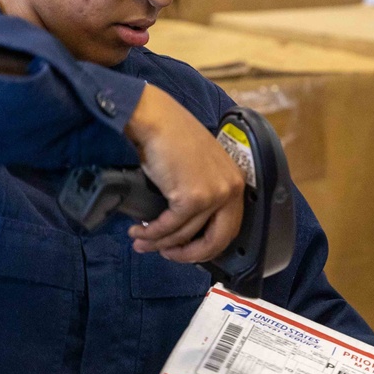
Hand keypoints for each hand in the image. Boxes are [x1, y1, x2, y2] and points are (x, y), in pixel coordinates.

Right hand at [124, 83, 243, 264]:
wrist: (155, 118)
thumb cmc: (169, 135)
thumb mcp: (196, 166)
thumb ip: (199, 192)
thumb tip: (183, 226)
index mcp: (234, 180)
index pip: (227, 227)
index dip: (204, 245)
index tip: (183, 249)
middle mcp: (230, 188)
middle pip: (216, 240)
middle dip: (188, 254)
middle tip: (167, 254)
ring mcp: (214, 194)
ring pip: (186, 235)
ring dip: (160, 244)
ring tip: (141, 241)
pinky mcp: (193, 198)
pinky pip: (171, 227)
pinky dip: (152, 233)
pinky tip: (139, 232)